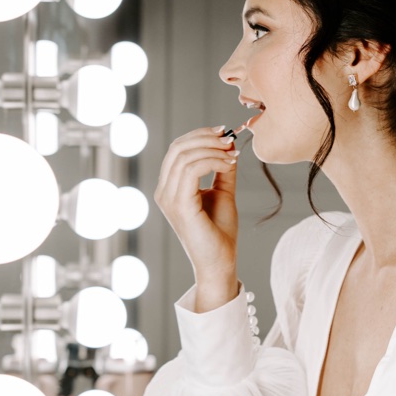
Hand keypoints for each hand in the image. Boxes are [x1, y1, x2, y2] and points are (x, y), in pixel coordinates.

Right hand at [155, 127, 241, 310]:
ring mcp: (168, 198)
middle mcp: (163, 192)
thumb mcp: (222, 192)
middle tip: (230, 140)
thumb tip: (228, 144)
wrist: (220, 261)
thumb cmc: (219, 232)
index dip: (199, 136)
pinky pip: (192, 169)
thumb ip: (222, 169)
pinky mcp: (180, 205)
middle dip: (206, 138)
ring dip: (213, 149)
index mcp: (169, 188)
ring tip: (233, 155)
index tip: (225, 133)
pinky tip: (229, 165)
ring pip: (184, 156)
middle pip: (177, 148)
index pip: (177, 149)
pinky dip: (213, 161)